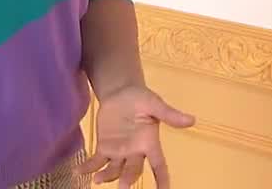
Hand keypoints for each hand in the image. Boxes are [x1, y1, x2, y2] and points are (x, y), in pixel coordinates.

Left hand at [79, 84, 194, 187]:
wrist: (120, 92)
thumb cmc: (141, 98)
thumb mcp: (155, 104)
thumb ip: (170, 114)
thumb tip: (192, 120)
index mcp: (150, 143)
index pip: (159, 166)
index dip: (162, 180)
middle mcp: (135, 152)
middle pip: (133, 170)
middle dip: (129, 179)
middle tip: (124, 187)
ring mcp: (119, 151)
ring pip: (114, 169)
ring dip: (107, 176)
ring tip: (98, 180)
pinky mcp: (104, 147)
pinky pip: (97, 161)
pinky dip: (89, 167)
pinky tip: (79, 171)